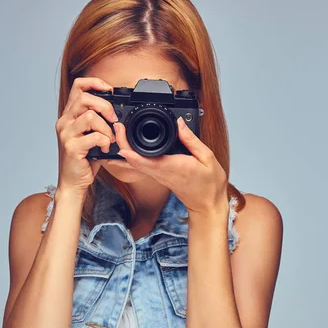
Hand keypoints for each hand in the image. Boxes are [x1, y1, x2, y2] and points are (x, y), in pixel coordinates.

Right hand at [55, 77, 117, 196]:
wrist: (73, 182)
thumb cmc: (84, 160)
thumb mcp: (91, 136)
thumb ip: (98, 121)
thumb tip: (116, 112)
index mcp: (69, 116)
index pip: (77, 86)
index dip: (95, 83)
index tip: (109, 90)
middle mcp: (64, 122)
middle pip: (84, 98)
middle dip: (105, 106)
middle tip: (113, 120)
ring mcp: (66, 134)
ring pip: (89, 116)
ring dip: (106, 127)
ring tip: (109, 139)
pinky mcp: (71, 147)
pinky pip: (93, 136)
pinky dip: (104, 141)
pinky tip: (105, 149)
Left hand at [107, 116, 228, 213]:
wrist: (207, 204)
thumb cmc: (209, 184)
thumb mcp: (207, 157)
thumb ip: (191, 140)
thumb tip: (179, 123)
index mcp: (171, 166)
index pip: (144, 158)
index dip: (128, 147)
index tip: (122, 132)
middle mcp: (161, 172)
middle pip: (133, 160)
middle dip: (122, 143)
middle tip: (118, 127)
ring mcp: (158, 176)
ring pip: (135, 164)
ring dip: (125, 150)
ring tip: (121, 132)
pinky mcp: (159, 176)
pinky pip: (141, 166)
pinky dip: (132, 156)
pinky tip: (129, 147)